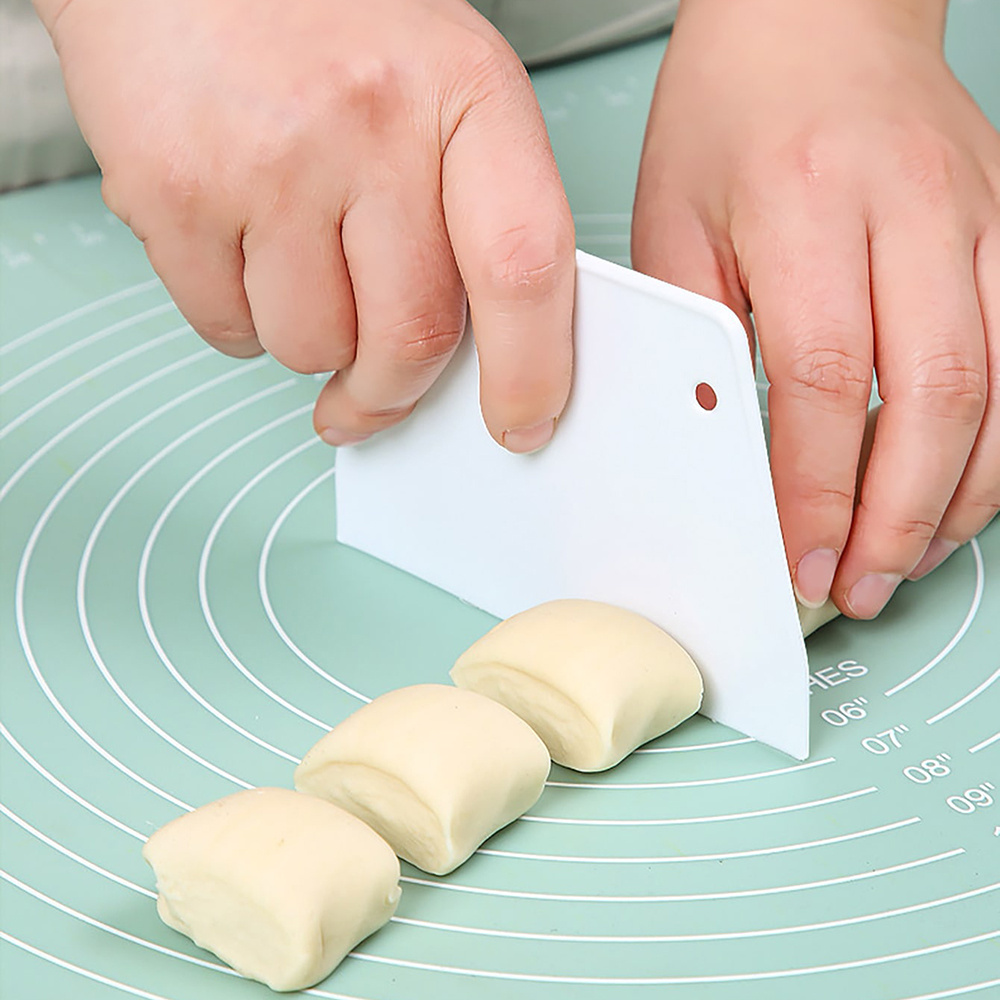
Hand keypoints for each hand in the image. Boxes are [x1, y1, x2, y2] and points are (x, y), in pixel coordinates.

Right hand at [35, 0, 574, 451]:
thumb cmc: (320, 23)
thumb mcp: (436, 85)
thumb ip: (472, 211)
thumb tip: (480, 356)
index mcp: (466, 91)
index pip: (524, 266)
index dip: (531, 370)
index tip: (521, 423)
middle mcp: (371, 121)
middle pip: (413, 337)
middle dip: (393, 390)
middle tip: (376, 391)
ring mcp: (268, 157)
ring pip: (313, 349)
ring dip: (311, 339)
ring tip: (295, 258)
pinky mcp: (175, 191)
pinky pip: (229, 330)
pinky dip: (240, 317)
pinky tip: (240, 245)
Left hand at [632, 0, 999, 617]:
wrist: (810, 15)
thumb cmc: (730, 113)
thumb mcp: (675, 224)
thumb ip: (700, 336)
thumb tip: (723, 448)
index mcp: (807, 205)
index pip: (825, 382)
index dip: (817, 490)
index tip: (798, 558)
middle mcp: (913, 209)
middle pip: (935, 395)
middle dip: (898, 516)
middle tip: (860, 584)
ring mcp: (981, 214)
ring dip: (962, 494)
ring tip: (908, 558)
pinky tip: (964, 487)